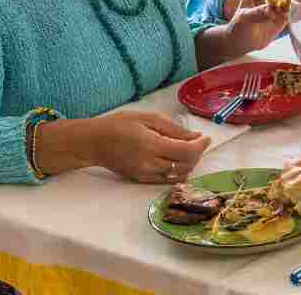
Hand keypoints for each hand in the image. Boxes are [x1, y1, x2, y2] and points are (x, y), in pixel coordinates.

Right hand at [89, 111, 210, 182]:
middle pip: (185, 165)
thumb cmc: (120, 124)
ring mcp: (145, 174)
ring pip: (178, 175)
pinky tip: (177, 160)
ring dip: (189, 164)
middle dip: (197, 154)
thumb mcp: (149, 118)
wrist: (93, 142)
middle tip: (198, 141)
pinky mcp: (141, 179)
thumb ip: (174, 129)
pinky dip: (178, 172)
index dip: (201, 146)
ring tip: (188, 150)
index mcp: (151, 145)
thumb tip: (196, 137)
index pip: (186, 152)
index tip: (207, 138)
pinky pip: (166, 180)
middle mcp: (149, 164)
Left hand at [228, 0, 295, 52]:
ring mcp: (276, 4)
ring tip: (289, 8)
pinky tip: (290, 14)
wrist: (243, 43)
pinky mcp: (283, 14)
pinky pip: (293, 8)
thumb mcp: (244, 18)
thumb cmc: (239, 27)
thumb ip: (257, 12)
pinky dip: (295, 9)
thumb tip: (271, 8)